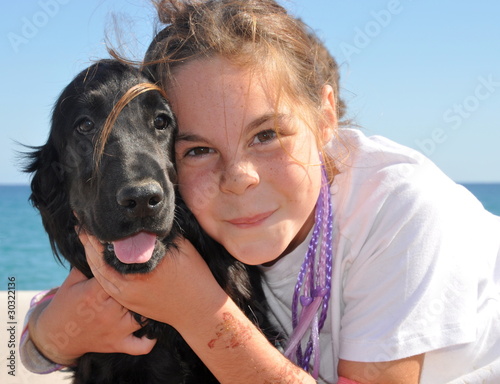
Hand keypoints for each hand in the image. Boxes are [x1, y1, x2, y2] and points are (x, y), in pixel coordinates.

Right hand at [29, 267, 155, 364]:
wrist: (54, 337)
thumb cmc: (65, 304)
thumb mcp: (72, 281)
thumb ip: (88, 263)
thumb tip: (103, 242)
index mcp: (94, 294)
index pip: (118, 276)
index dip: (128, 268)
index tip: (135, 262)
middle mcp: (106, 312)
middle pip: (133, 294)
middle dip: (142, 286)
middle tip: (152, 278)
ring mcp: (114, 329)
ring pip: (142, 317)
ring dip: (149, 308)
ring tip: (154, 298)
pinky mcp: (117, 344)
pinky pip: (139, 346)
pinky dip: (149, 341)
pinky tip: (155, 329)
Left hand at [81, 230, 226, 329]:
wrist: (198, 309)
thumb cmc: (195, 275)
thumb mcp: (182, 246)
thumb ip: (161, 233)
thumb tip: (145, 219)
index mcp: (143, 263)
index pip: (114, 241)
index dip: (101, 228)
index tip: (93, 214)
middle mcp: (131, 280)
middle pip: (100, 257)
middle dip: (90, 239)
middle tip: (82, 224)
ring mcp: (127, 294)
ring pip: (99, 272)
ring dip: (90, 254)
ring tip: (84, 238)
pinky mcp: (128, 302)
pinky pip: (106, 284)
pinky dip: (98, 270)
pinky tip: (95, 260)